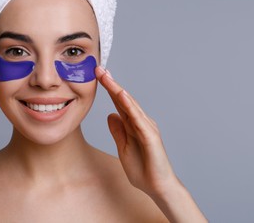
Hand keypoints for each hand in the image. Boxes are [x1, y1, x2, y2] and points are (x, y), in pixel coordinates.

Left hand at [95, 67, 176, 197]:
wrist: (157, 186)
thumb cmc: (142, 168)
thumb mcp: (123, 147)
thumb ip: (118, 131)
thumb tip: (110, 115)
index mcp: (132, 124)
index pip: (118, 103)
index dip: (108, 89)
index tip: (97, 75)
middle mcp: (140, 122)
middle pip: (123, 99)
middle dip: (110, 83)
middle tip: (98, 68)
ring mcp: (147, 128)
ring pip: (130, 104)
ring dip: (117, 89)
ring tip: (106, 76)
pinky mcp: (150, 136)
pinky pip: (138, 119)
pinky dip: (129, 106)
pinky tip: (121, 95)